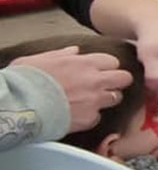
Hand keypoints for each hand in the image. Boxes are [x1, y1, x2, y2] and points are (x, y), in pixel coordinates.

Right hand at [11, 47, 133, 132]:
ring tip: (93, 101)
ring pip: (116, 98)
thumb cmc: (26, 80)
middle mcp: (95, 80)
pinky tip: (78, 115)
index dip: (107, 67)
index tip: (101, 71)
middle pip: (125, 78)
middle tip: (108, 85)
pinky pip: (98, 117)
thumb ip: (62, 54)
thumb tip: (74, 51)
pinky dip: (91, 117)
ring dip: (107, 99)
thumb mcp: (40, 58)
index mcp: (84, 63)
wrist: (20, 105)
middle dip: (118, 81)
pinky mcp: (90, 119)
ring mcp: (95, 101)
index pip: (113, 61)